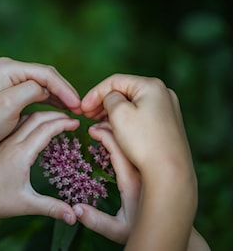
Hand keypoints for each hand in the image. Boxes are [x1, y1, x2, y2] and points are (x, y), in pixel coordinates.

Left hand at [0, 58, 80, 211]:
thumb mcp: (8, 107)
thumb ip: (31, 91)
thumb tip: (47, 88)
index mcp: (7, 68)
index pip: (44, 73)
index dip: (64, 88)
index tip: (77, 105)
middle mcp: (8, 67)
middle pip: (45, 75)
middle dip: (64, 91)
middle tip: (80, 108)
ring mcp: (8, 77)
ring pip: (42, 83)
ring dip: (59, 95)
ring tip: (74, 110)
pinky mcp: (9, 88)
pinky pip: (35, 90)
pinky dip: (49, 98)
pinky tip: (60, 108)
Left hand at [0, 112, 79, 249]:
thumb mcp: (27, 205)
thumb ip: (53, 208)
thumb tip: (75, 217)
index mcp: (20, 154)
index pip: (45, 129)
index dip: (63, 123)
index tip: (77, 123)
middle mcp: (11, 143)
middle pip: (36, 118)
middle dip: (56, 115)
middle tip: (71, 118)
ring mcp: (3, 143)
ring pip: (25, 119)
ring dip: (42, 115)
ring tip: (57, 120)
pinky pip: (16, 126)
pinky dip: (30, 121)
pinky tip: (36, 128)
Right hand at [81, 74, 197, 249]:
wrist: (169, 170)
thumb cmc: (143, 141)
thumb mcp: (118, 114)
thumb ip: (109, 99)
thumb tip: (110, 98)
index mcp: (151, 86)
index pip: (115, 81)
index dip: (94, 93)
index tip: (81, 108)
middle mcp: (162, 94)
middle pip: (125, 92)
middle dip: (103, 103)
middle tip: (87, 116)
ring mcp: (167, 110)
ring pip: (132, 106)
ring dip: (112, 113)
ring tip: (97, 125)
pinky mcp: (167, 125)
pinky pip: (141, 117)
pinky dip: (125, 121)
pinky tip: (113, 131)